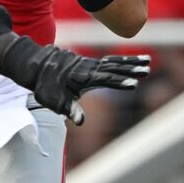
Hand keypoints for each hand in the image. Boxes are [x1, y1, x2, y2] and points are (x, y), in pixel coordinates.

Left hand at [20, 44, 150, 124]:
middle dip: (131, 69)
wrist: (36, 65)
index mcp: (82, 76)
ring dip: (131, 62)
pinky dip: (122, 60)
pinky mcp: (90, 63)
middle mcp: (88, 67)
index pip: (105, 79)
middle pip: (114, 68)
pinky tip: (133, 61)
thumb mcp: (54, 101)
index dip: (119, 82)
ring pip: (114, 62)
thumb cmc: (45, 87)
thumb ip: (69, 109)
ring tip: (148, 61)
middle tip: (148, 69)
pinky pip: (109, 61)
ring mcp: (90, 63)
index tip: (134, 84)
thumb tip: (80, 121)